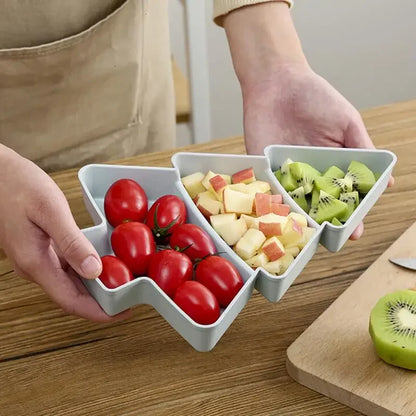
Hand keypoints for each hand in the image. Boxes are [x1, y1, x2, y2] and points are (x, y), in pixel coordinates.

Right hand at [0, 145, 130, 321]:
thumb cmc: (18, 185)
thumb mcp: (50, 210)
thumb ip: (71, 242)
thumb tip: (94, 271)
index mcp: (35, 262)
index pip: (70, 302)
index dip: (98, 312)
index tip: (124, 313)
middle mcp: (35, 266)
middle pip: (71, 296)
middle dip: (101, 303)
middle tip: (130, 298)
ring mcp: (36, 258)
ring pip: (69, 283)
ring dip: (95, 288)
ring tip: (122, 284)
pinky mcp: (40, 248)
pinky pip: (66, 268)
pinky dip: (86, 271)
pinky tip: (102, 264)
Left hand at [242, 63, 393, 238]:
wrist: (276, 81)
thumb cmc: (315, 97)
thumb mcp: (346, 122)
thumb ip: (362, 149)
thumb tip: (387, 180)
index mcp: (331, 165)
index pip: (343, 196)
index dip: (351, 214)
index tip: (355, 230)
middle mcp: (308, 174)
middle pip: (317, 205)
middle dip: (325, 224)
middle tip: (332, 239)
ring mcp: (284, 173)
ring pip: (293, 204)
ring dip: (299, 220)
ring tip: (307, 236)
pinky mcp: (262, 168)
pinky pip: (267, 191)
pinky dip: (272, 205)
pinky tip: (280, 218)